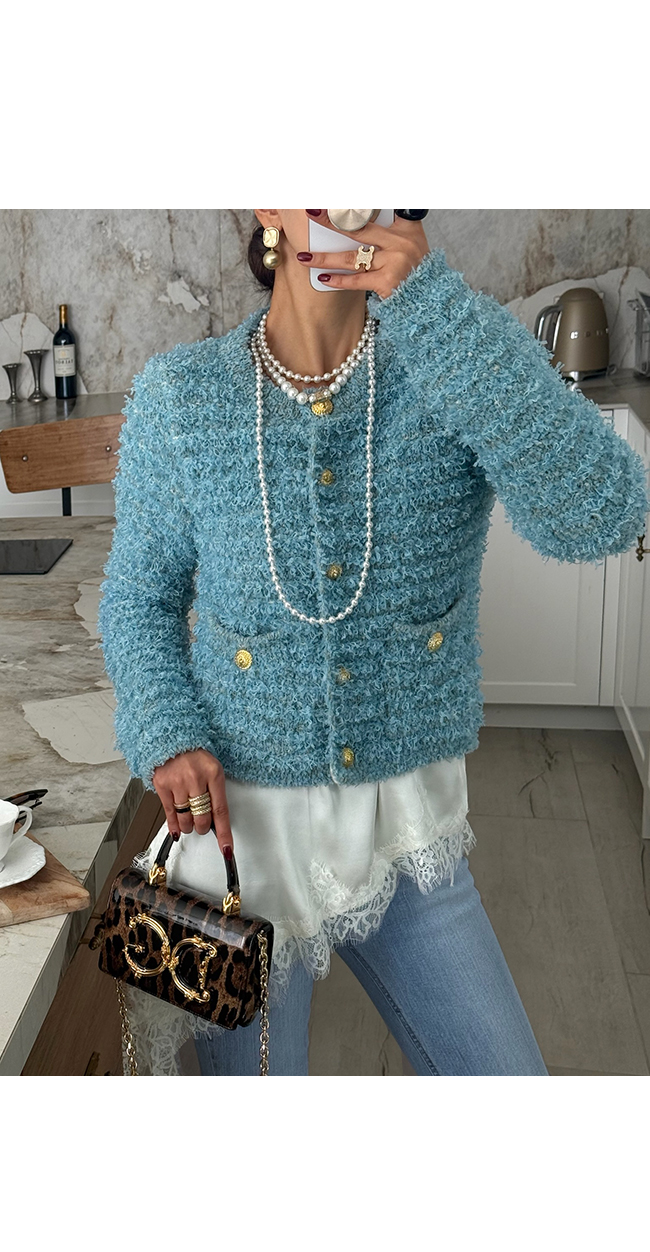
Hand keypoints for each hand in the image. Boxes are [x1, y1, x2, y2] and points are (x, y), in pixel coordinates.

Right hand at [152, 748, 232, 855]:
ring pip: (186, 818)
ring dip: (189, 825)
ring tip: (189, 820)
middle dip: (203, 827)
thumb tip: (214, 820)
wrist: (170, 737)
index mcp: (214, 773)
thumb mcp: (212, 768)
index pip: (221, 810)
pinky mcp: (162, 785)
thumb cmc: (194, 755)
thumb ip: (214, 792)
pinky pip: (170, 813)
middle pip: (202, 817)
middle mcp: (196, 778)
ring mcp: (178, 782)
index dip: (224, 833)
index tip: (226, 848)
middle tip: (202, 825)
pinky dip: (174, 825)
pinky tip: (177, 829)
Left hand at [297, 213, 429, 300]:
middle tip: (311, 212)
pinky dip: (339, 280)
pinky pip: (357, 280)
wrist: (431, 297)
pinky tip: (323, 278)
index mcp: (406, 226)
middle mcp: (400, 242)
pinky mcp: (388, 282)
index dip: (358, 202)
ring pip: (352, 257)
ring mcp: (394, 262)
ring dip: (325, 257)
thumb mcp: (411, 242)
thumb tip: (354, 220)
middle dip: (332, 220)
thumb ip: (389, 228)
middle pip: (359, 227)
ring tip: (304, 256)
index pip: (381, 207)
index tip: (334, 197)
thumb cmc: (416, 268)